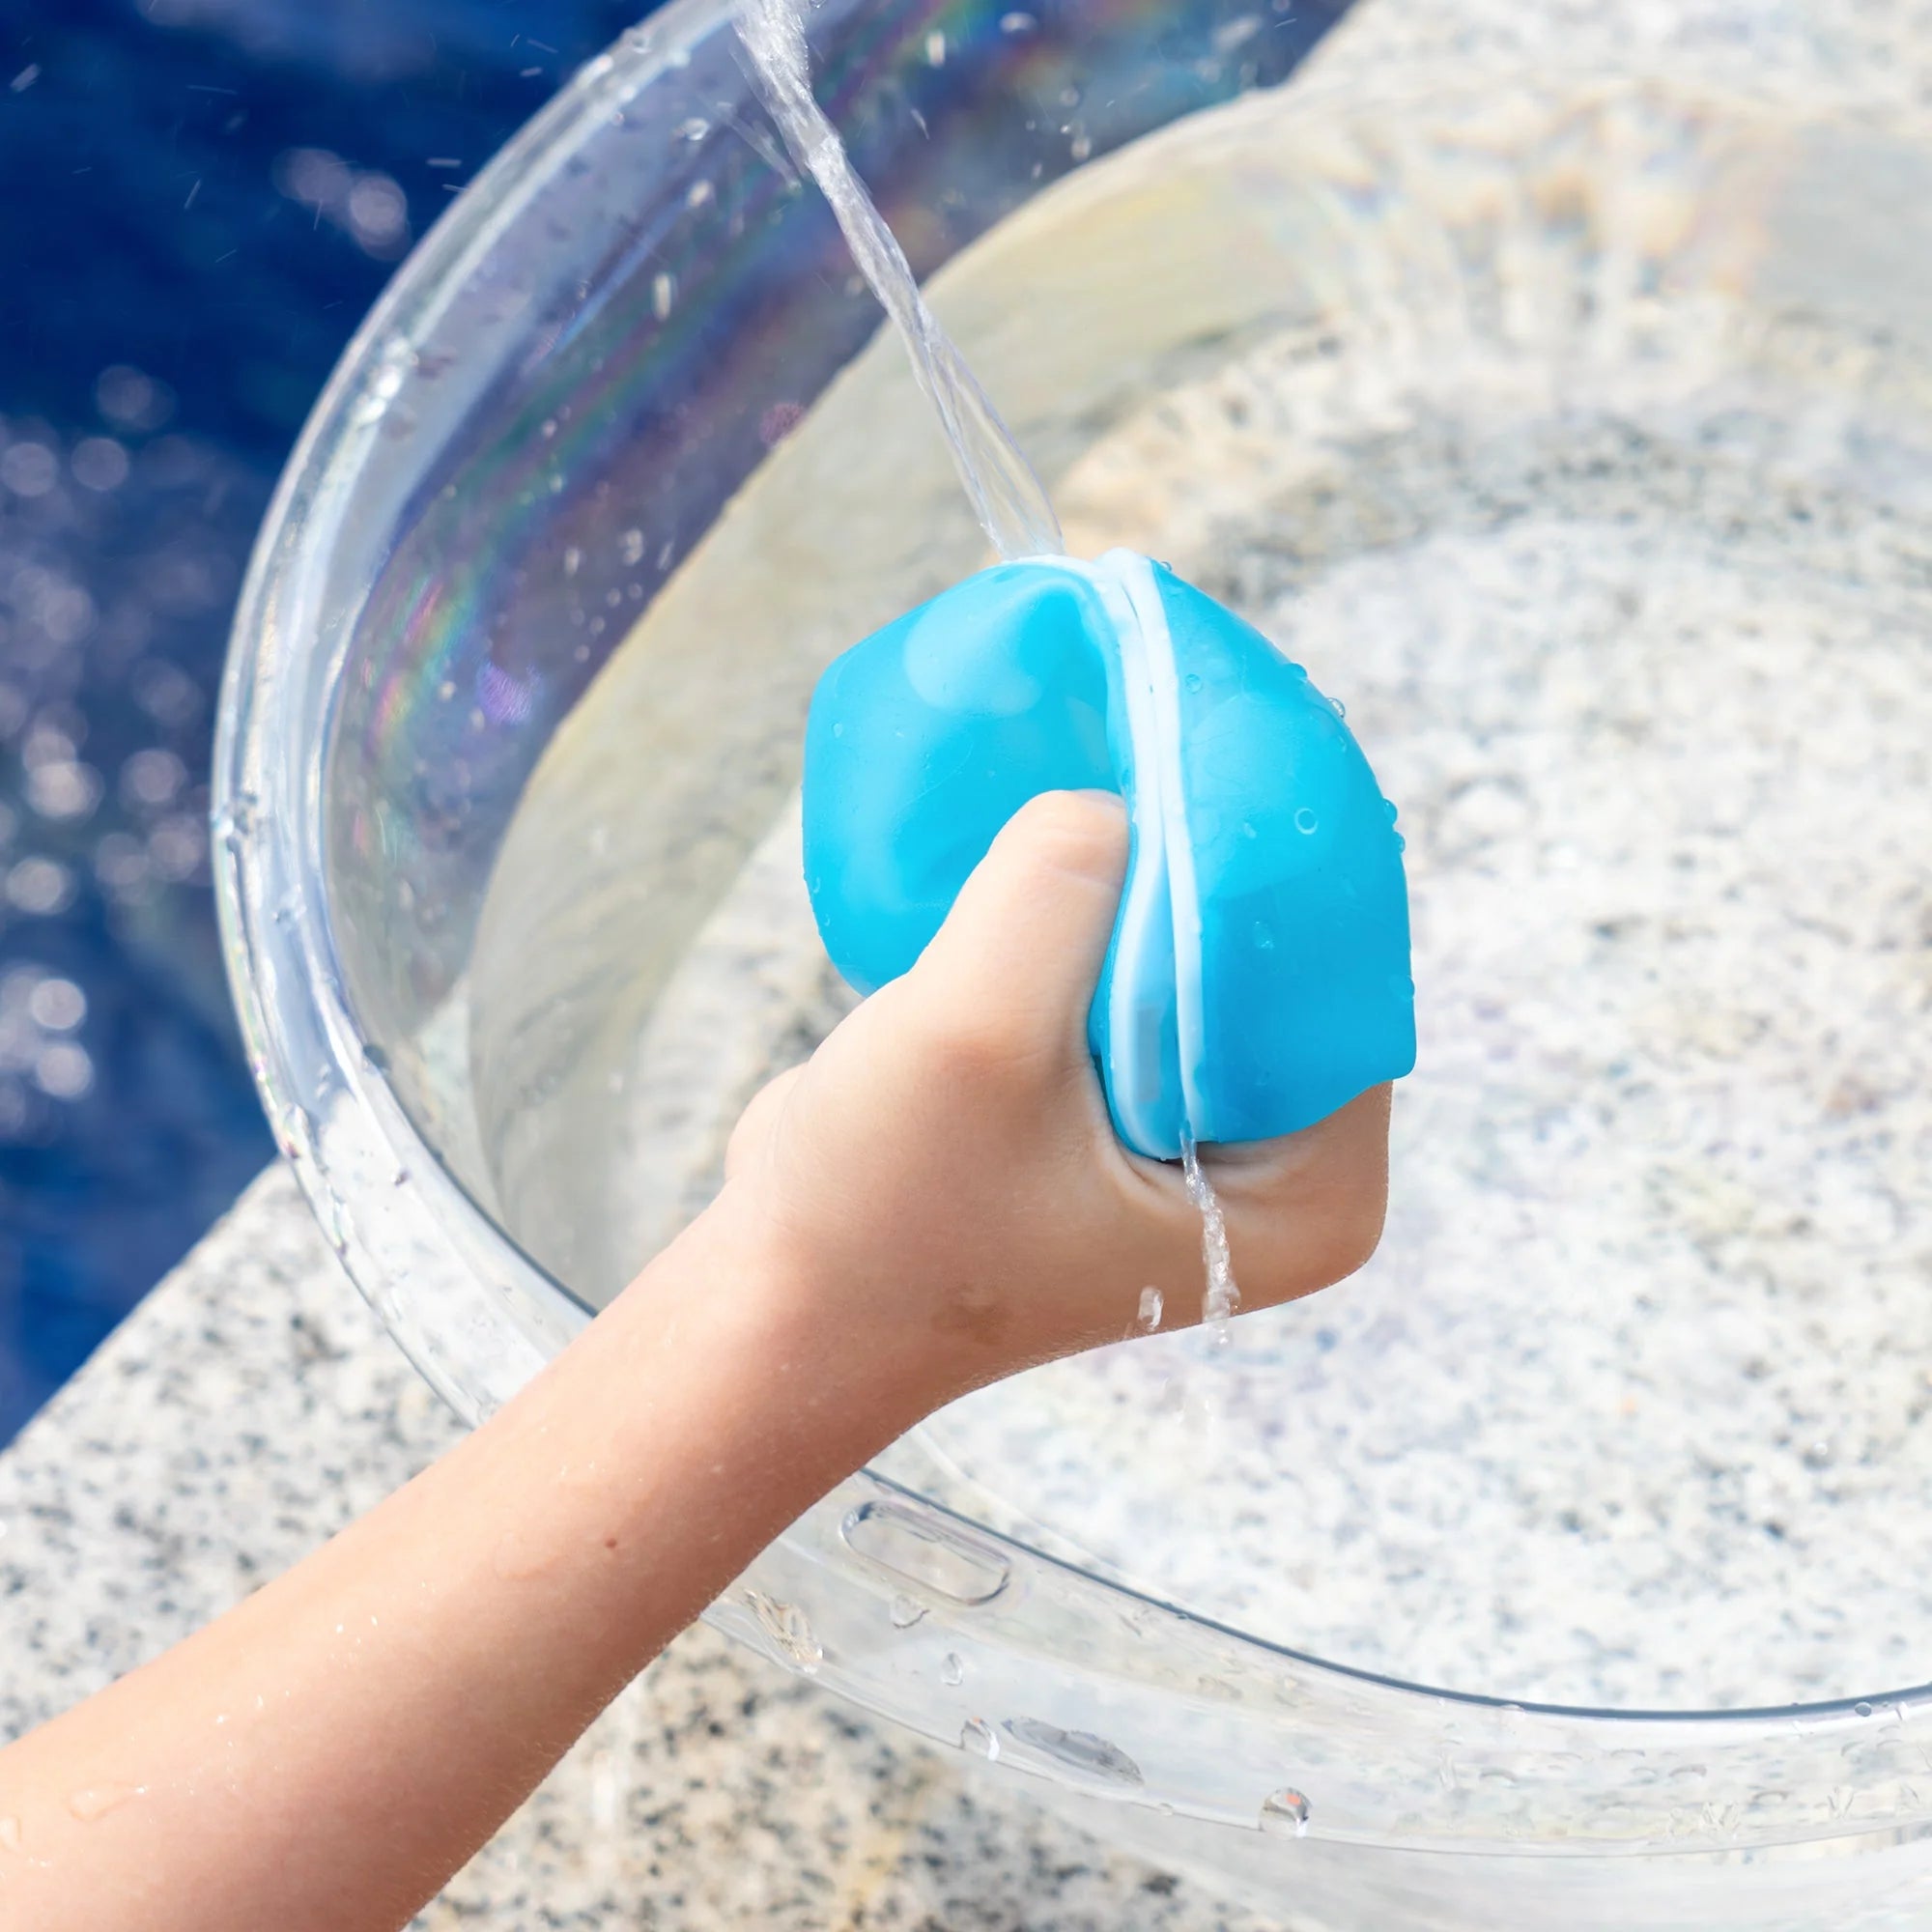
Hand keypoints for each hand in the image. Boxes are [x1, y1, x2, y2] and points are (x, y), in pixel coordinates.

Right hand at [715, 789, 1392, 1414]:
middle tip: (1155, 708)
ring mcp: (1201, 1135)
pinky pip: (1141, 972)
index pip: (1338, 971)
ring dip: (1149, 862)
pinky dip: (1098, 905)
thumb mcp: (969, 1041)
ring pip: (1205, 952)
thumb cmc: (876, 1219)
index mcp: (1313, 1190)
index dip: (1274, 845)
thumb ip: (1052, 897)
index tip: (1208, 723)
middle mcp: (1280, 1163)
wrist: (779, 1315)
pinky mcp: (1124, 1107)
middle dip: (1211, 844)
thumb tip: (1105, 795)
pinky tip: (1054, 827)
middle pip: (1282, 956)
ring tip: (1107, 737)